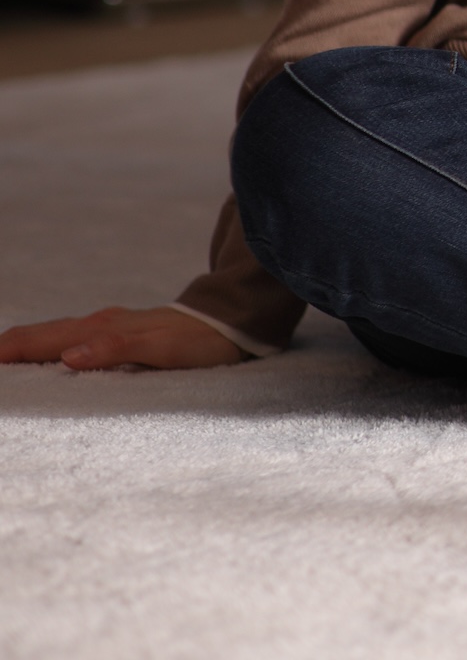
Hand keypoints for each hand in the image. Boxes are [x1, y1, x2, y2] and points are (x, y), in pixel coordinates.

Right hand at [0, 305, 245, 371]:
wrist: (232, 323)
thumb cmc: (199, 341)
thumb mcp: (163, 349)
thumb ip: (118, 349)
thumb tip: (70, 356)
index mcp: (103, 329)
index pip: (44, 340)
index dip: (10, 350)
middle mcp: (100, 324)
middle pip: (43, 334)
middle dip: (7, 345)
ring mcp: (108, 326)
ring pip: (55, 333)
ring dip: (24, 344)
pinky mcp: (118, 332)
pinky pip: (72, 337)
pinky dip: (47, 344)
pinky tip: (43, 353)